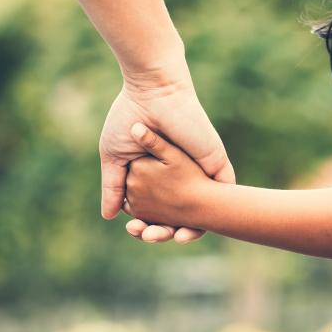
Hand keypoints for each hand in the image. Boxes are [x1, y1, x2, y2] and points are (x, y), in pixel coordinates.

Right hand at [99, 61, 234, 242]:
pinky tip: (196, 230)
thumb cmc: (130, 119)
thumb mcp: (115, 158)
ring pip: (201, 213)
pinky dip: (213, 217)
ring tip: (172, 238)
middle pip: (178, 216)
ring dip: (188, 231)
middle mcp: (180, 177)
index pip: (155, 210)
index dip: (146, 225)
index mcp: (157, 175)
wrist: (154, 93)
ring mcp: (199, 173)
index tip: (134, 230)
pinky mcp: (216, 165)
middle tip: (148, 236)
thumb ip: (114, 187)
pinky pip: (223, 198)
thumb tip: (109, 216)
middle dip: (164, 232)